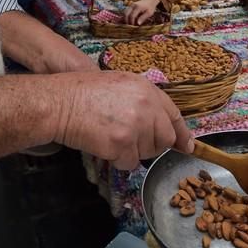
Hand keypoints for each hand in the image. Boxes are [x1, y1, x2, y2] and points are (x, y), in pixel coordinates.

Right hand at [53, 72, 193, 168]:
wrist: (60, 102)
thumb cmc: (82, 92)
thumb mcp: (119, 84)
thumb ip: (142, 100)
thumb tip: (158, 123)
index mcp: (147, 89)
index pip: (174, 114)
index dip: (181, 133)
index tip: (187, 145)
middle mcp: (146, 106)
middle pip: (164, 139)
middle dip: (151, 145)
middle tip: (131, 141)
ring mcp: (135, 125)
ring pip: (146, 153)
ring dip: (131, 152)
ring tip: (110, 137)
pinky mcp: (122, 143)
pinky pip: (130, 163)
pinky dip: (118, 160)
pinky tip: (104, 146)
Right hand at [125, 0, 160, 24]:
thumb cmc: (151, 7)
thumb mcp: (149, 13)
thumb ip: (143, 18)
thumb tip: (138, 24)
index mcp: (138, 7)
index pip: (132, 16)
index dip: (132, 22)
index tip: (133, 27)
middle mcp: (133, 5)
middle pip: (126, 14)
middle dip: (127, 21)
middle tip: (129, 26)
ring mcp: (131, 5)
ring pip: (125, 12)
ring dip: (125, 18)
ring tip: (129, 24)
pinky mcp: (130, 6)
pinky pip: (126, 11)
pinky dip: (126, 16)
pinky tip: (129, 20)